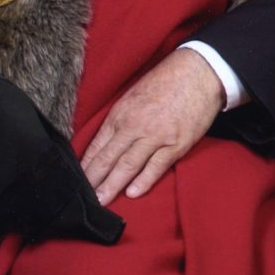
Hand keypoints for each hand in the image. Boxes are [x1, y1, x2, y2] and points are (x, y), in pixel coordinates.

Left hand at [81, 49, 224, 204]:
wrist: (197, 73)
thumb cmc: (165, 82)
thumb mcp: (134, 95)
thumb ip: (121, 118)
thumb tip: (108, 139)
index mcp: (121, 113)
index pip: (98, 144)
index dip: (87, 164)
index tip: (77, 179)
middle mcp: (134, 125)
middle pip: (109, 158)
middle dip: (95, 179)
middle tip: (84, 198)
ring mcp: (155, 136)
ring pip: (128, 165)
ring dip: (113, 185)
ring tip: (102, 201)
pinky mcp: (176, 144)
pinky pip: (156, 166)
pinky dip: (144, 181)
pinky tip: (132, 193)